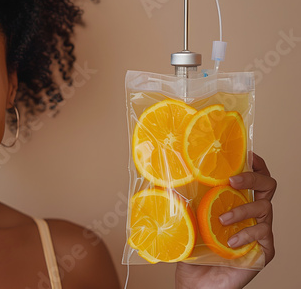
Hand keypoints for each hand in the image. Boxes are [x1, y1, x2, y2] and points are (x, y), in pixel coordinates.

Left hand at [175, 153, 275, 288]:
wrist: (197, 283)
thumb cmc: (192, 250)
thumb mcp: (183, 220)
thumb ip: (178, 200)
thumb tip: (162, 179)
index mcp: (236, 201)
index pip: (253, 176)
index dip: (255, 163)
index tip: (246, 155)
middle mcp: (252, 213)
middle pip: (267, 184)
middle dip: (252, 177)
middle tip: (232, 180)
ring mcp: (260, 231)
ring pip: (265, 207)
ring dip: (242, 210)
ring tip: (220, 219)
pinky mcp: (264, 250)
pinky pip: (263, 234)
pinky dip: (246, 234)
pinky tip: (230, 241)